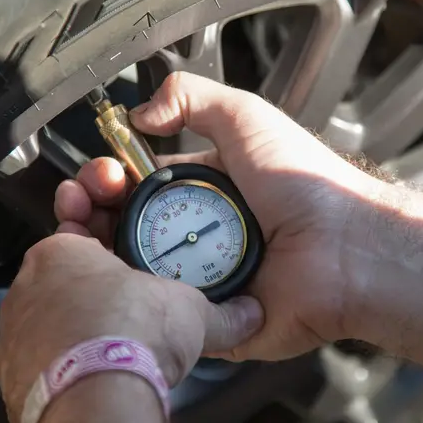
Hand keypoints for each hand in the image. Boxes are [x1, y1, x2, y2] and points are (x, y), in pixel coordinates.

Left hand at [0, 233, 262, 422]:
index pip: (82, 235)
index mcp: (60, 254)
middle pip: (66, 278)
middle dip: (97, 287)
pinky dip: (68, 362)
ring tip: (119, 340)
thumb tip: (248, 315)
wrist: (96, 401)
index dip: (110, 244)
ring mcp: (17, 335)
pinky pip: (44, 360)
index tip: (129, 255)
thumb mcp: (193, 312)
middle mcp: (29, 289)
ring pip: (52, 319)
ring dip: (80, 325)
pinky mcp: (15, 376)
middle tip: (130, 301)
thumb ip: (223, 312)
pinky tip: (98, 371)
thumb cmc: (128, 336)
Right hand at [55, 72, 377, 360]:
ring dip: (101, 257)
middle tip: (78, 206)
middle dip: (94, 215)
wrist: (344, 246)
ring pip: (136, 276)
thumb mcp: (246, 116)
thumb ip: (193, 98)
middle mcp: (203, 237)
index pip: (142, 189)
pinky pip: (162, 318)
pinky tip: (109, 281)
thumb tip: (143, 112)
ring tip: (80, 236)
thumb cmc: (306, 182)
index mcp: (208, 193)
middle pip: (130, 230)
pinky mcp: (213, 324)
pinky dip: (133, 302)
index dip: (111, 182)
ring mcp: (206, 282)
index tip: (96, 178)